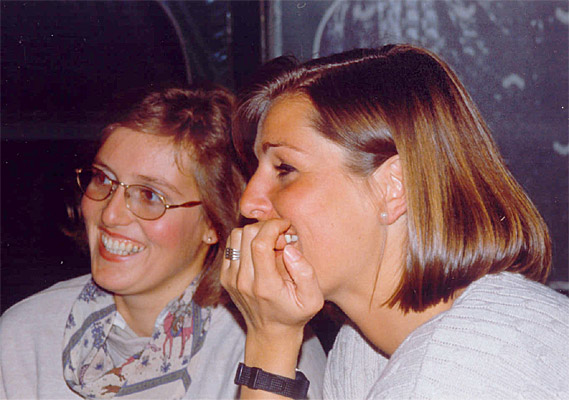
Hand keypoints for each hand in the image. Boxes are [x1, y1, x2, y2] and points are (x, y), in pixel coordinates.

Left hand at [221, 219, 323, 338]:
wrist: (270, 333)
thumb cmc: (294, 314)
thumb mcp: (313, 299)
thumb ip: (306, 273)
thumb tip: (289, 248)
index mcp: (265, 286)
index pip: (260, 243)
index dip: (274, 226)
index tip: (287, 226)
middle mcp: (243, 281)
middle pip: (247, 234)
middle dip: (267, 227)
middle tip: (281, 237)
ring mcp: (231, 279)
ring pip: (236, 236)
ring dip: (255, 232)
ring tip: (271, 242)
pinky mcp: (225, 276)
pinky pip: (231, 245)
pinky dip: (246, 240)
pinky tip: (260, 250)